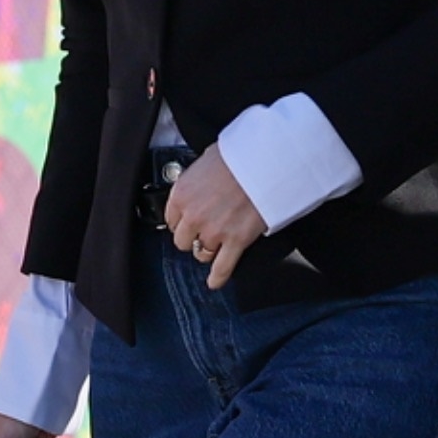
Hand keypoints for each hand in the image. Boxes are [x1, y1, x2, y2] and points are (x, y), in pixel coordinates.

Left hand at [162, 143, 267, 288]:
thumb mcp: (207, 159)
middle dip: (193, 237)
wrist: (266, 161)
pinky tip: (214, 282)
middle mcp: (193, 215)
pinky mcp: (236, 241)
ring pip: (202, 254)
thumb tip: (202, 181)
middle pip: (183, 241)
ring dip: (208, 251)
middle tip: (204, 231)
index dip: (182, 220)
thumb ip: (198, 177)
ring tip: (217, 245)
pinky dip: (218, 277)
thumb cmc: (241, 155)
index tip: (189, 220)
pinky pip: (223, 267)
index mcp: (182, 193)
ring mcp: (214, 231)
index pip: (171, 219)